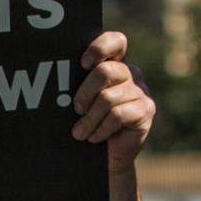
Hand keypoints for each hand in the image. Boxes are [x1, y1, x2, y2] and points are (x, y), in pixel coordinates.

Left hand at [71, 30, 154, 169]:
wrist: (105, 158)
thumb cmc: (88, 125)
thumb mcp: (80, 102)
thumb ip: (76, 85)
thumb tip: (54, 81)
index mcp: (114, 64)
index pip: (115, 42)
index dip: (100, 48)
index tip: (82, 64)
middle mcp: (130, 73)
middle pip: (105, 71)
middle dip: (84, 93)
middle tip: (75, 110)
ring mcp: (141, 91)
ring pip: (108, 98)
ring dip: (89, 119)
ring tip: (80, 133)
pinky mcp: (146, 110)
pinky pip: (117, 115)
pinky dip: (101, 129)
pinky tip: (95, 138)